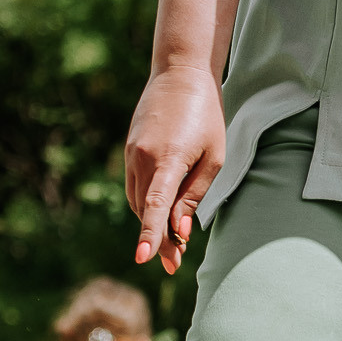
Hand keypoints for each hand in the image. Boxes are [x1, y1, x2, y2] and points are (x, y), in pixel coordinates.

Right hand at [125, 65, 226, 274]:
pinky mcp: (129, 150)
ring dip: (151, 223)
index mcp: (168, 159)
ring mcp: (131, 153)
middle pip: (146, 209)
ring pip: (137, 200)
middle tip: (174, 265)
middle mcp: (142, 158)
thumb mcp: (212, 158)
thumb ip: (194, 194)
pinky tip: (162, 215)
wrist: (180, 75)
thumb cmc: (206, 117)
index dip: (149, 233)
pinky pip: (135, 186)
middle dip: (158, 239)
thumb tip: (180, 228)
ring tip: (173, 246)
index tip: (143, 257)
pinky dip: (146, 204)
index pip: (155, 205)